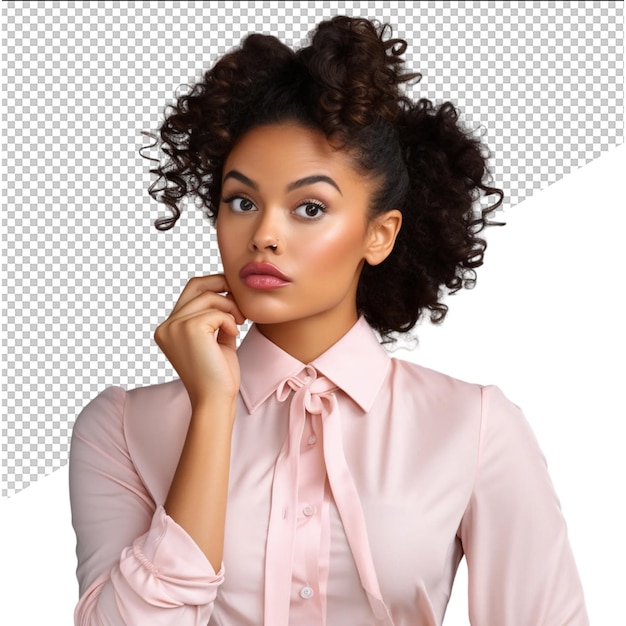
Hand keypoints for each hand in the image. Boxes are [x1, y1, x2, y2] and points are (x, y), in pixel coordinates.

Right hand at [154, 274, 245, 409]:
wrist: (216, 398)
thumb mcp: (215, 339)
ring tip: (239, 323)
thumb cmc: (218, 373)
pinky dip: (230, 321)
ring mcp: (174, 326)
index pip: (190, 291)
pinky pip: (217, 312)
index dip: (214, 285)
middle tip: (240, 302)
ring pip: (210, 297)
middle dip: (222, 285)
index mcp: (168, 329)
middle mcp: (166, 326)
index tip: (234, 295)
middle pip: (196, 285)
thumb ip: (215, 317)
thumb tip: (227, 292)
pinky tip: (234, 335)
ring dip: (230, 308)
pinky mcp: (189, 328)